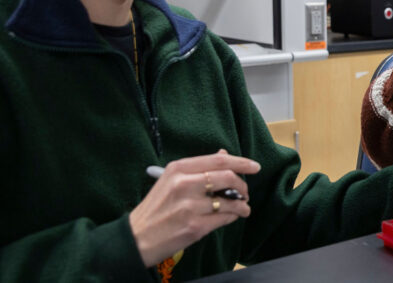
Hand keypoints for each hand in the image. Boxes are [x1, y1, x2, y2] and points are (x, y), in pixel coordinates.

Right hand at [129, 150, 260, 266]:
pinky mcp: (195, 227)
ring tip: (243, 207)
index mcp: (178, 169)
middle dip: (243, 185)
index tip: (255, 166)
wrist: (137, 237)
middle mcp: (184, 184)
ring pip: (230, 200)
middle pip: (228, 177)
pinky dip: (234, 216)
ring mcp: (190, 206)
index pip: (218, 160)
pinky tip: (233, 216)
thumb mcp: (170, 180)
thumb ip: (198, 168)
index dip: (241, 162)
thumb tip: (224, 154)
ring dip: (242, 204)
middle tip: (245, 192)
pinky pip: (225, 218)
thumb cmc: (155, 207)